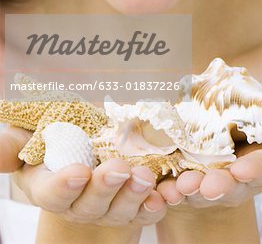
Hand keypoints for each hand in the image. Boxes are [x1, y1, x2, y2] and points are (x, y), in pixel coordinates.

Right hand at [0, 126, 166, 226]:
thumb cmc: (54, 136)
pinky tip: (163, 195)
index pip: (52, 194)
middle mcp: (79, 202)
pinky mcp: (133, 203)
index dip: (64, 186)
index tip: (78, 171)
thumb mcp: (29, 135)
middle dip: (105, 189)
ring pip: (120, 210)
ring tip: (144, 177)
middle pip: (89, 205)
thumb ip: (12, 143)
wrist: (88, 142)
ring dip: (133, 196)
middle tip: (119, 168)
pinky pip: (144, 210)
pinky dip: (154, 204)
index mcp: (49, 186)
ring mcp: (108, 206)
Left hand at [157, 116, 261, 208]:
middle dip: (219, 186)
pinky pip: (177, 189)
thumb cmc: (249, 122)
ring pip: (201, 191)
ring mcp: (211, 182)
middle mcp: (239, 180)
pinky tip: (162, 189)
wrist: (217, 129)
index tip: (242, 169)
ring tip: (181, 187)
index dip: (253, 170)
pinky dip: (168, 191)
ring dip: (191, 191)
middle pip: (231, 187)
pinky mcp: (186, 181)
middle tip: (207, 186)